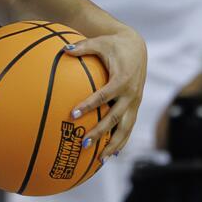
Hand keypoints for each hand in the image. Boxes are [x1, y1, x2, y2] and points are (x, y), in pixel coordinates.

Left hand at [64, 28, 148, 156]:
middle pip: (115, 117)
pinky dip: (121, 141)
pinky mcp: (135, 107)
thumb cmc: (114, 45)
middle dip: (100, 131)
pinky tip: (110, 155)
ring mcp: (135, 102)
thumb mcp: (100, 42)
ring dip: (113, 144)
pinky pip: (128, 127)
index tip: (72, 113)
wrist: (137, 47)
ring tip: (100, 159)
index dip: (89, 104)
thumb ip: (83, 47)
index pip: (104, 95)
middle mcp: (131, 94)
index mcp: (123, 79)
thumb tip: (64, 49)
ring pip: (126, 128)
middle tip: (83, 143)